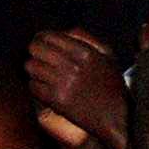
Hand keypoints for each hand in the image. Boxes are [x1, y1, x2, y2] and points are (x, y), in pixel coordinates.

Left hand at [27, 30, 125, 148]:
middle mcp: (73, 66)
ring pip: (31, 66)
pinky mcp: (57, 100)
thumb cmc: (112, 86)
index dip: (41, 38)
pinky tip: (45, 87)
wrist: (117, 117)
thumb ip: (88, 40)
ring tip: (41, 73)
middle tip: (37, 57)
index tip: (40, 43)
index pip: (49, 36)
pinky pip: (33, 86)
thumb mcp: (108, 57)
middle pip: (35, 49)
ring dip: (34, 69)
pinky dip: (36, 85)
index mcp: (86, 53)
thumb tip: (66, 31)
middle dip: (34, 52)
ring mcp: (64, 83)